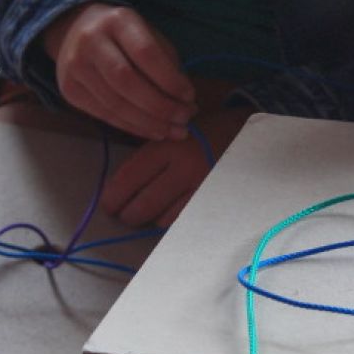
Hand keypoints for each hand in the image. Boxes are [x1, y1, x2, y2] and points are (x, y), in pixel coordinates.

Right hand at [43, 1, 197, 140]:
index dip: (170, 79)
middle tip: (185, 119)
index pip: (146, 53)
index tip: (190, 96)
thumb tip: (184, 102)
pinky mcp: (68, 89)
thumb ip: (167, 64)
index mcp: (118, 21)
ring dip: (149, 123)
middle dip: (160, 106)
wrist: (75, 30)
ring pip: (115, 103)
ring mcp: (75, 66)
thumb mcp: (149, 36)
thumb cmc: (125, 36)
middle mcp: (91, 41)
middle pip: (127, 81)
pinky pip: (104, 115)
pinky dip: (132, 127)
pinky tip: (153, 130)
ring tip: (174, 131)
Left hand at [100, 107, 251, 226]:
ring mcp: (202, 187)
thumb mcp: (170, 136)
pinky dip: (173, 221)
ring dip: (152, 219)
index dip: (112, 197)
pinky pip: (185, 221)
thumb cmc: (200, 134)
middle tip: (125, 215)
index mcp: (166, 147)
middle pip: (143, 205)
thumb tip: (117, 189)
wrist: (246, 132)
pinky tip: (172, 213)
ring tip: (151, 213)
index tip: (108, 205)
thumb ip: (146, 158)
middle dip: (128, 215)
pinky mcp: (216, 200)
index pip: (128, 179)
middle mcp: (183, 167)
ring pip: (163, 218)